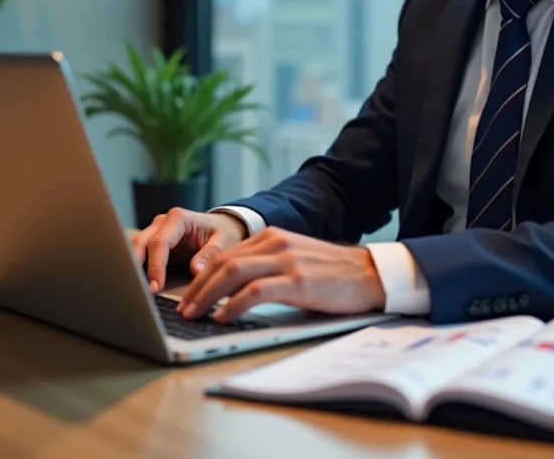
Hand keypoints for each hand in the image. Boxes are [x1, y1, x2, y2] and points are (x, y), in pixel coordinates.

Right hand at [131, 208, 248, 292]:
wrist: (222, 226)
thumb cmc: (223, 232)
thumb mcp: (224, 241)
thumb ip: (209, 254)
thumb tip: (195, 270)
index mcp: (178, 219)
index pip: (159, 243)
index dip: (155, 267)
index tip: (156, 287)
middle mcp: (162, 223)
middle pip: (140, 244)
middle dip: (136, 268)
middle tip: (140, 293)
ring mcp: (154, 231)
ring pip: (134, 249)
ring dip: (133, 269)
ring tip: (135, 291)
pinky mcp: (152, 243)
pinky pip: (139, 256)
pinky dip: (136, 270)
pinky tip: (137, 286)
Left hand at [177, 227, 386, 322]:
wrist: (371, 274)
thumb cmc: (333, 274)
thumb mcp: (295, 260)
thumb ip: (267, 266)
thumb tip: (232, 289)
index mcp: (273, 237)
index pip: (225, 255)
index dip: (201, 276)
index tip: (188, 296)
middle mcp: (276, 243)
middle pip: (222, 262)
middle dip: (197, 287)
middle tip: (183, 309)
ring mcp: (286, 261)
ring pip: (232, 273)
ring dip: (207, 296)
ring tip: (194, 314)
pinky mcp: (298, 281)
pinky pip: (255, 291)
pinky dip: (232, 304)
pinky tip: (222, 316)